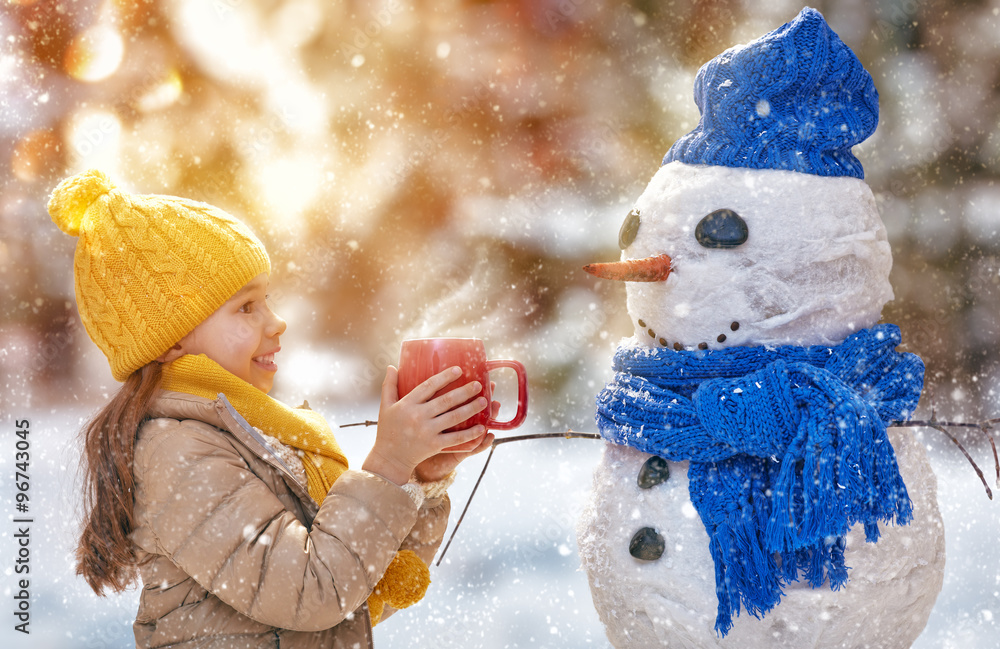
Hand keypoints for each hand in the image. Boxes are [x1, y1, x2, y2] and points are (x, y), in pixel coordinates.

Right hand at [362, 366, 489, 484]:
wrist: (389, 458)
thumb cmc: (388, 429)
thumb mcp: (385, 406)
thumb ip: (389, 385)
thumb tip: (392, 366)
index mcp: (407, 404)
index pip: (429, 386)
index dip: (445, 376)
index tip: (459, 369)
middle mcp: (418, 416)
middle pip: (446, 400)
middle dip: (464, 391)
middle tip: (478, 384)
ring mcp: (427, 431)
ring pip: (454, 417)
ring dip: (471, 408)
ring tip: (485, 401)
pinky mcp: (434, 445)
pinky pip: (455, 438)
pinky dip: (470, 434)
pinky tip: (482, 428)